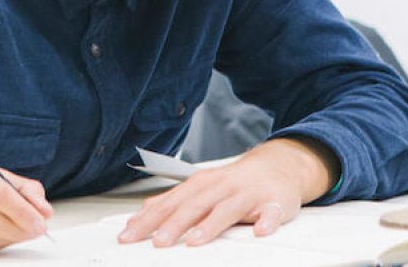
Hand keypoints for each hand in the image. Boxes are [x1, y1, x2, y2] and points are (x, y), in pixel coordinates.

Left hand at [117, 137, 339, 247]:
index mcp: (201, 184)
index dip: (149, 219)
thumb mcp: (201, 187)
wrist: (278, 166)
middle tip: (158, 242)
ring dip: (211, 225)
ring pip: (227, 209)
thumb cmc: (235, 182)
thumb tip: (142, 213)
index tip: (130, 235)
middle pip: (195, 206)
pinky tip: (261, 231)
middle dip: (174, 224)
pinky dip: (267, 221)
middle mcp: (222, 187)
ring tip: (195, 241)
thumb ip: (173, 201)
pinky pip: (272, 212)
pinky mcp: (274, 202)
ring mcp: (248, 194)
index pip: (170, 203)